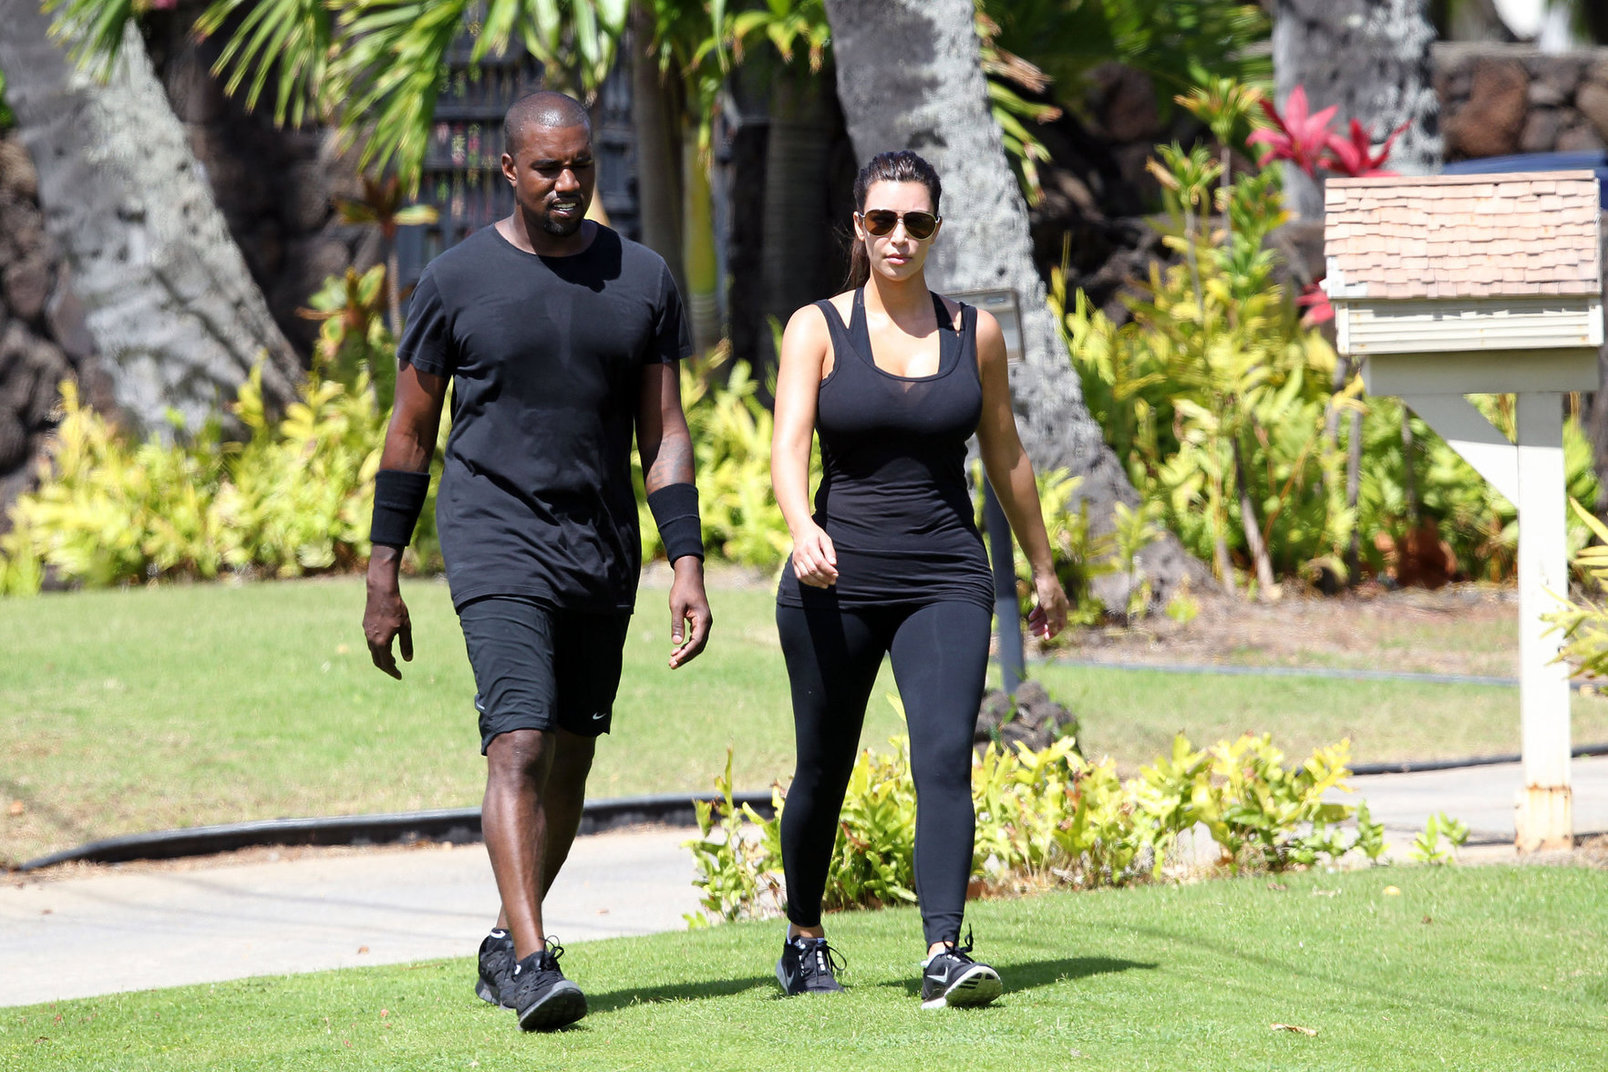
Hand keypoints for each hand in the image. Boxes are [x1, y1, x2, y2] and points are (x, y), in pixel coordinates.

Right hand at [364, 552, 412, 678]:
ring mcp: (367, 633)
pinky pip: (371, 643)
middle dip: (386, 667)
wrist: (381, 592)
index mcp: (381, 643)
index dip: (393, 672)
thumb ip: (406, 644)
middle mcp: (371, 640)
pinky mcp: (366, 626)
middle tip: (395, 670)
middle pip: (377, 660)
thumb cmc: (396, 609)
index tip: (400, 677)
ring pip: (373, 651)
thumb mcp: (406, 628)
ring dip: (382, 658)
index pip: (386, 664)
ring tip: (392, 659)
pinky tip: (385, 644)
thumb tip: (408, 660)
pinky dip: (378, 649)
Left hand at [667, 555, 711, 668]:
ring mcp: (704, 623)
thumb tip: (676, 642)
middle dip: (686, 656)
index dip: (687, 653)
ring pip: (697, 643)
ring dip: (686, 652)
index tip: (675, 659)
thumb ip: (676, 624)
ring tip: (672, 660)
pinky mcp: (699, 622)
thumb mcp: (676, 606)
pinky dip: (687, 645)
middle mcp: (706, 623)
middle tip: (671, 665)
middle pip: (699, 646)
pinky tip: (676, 649)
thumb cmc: (682, 589)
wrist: (689, 577)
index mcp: (703, 620)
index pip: (697, 642)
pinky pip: (695, 638)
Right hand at [788, 523, 838, 588]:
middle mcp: (801, 553)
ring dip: (817, 582)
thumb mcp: (825, 539)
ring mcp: (796, 559)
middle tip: (833, 581)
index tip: (836, 574)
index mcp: (810, 545)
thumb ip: (830, 551)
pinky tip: (817, 583)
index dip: (828, 570)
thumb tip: (834, 564)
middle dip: (824, 577)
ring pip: (805, 575)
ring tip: (826, 584)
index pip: (819, 562)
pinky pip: (800, 576)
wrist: (800, 530)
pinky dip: (809, 582)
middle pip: (813, 570)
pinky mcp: (794, 563)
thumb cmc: (815, 534)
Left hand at [1026, 568, 1068, 640]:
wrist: (1042, 573)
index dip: (1053, 632)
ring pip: (1045, 615)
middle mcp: (1058, 605)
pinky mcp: (1044, 597)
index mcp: (1063, 608)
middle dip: (1043, 628)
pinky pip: (1040, 608)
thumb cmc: (1048, 589)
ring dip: (1038, 622)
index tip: (1046, 638)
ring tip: (1030, 627)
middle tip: (1034, 634)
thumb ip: (1051, 620)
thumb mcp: (1049, 607)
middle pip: (1051, 621)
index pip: (1060, 624)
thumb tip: (1053, 631)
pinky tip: (1030, 617)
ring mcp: (1051, 601)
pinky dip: (1036, 614)